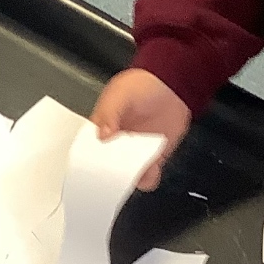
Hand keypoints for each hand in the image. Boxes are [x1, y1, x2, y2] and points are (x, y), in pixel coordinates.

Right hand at [91, 68, 190, 190]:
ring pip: (125, 175)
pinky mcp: (151, 158)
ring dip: (129, 178)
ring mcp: (133, 152)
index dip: (90, 161)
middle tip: (117, 171)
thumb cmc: (144, 86)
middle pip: (106, 166)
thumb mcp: (121, 94)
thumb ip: (110, 113)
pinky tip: (150, 171)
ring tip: (135, 172)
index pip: (89, 150)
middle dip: (110, 173)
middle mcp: (116, 142)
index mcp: (101, 127)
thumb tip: (102, 135)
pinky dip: (148, 178)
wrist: (173, 87)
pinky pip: (146, 176)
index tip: (94, 167)